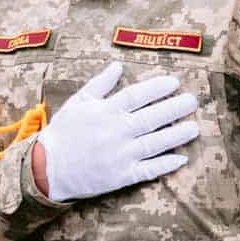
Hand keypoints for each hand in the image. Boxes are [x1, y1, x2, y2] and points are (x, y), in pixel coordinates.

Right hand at [36, 62, 199, 202]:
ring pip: (154, 143)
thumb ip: (100, 84)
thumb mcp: (78, 103)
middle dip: (174, 108)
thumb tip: (118, 65)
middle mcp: (115, 132)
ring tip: (194, 128)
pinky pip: (147, 170)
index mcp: (105, 112)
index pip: (136, 96)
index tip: (175, 83)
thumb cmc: (63, 132)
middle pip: (151, 118)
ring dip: (176, 135)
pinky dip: (164, 164)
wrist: (45, 169)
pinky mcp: (120, 176)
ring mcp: (119, 155)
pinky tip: (181, 158)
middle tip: (193, 101)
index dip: (157, 88)